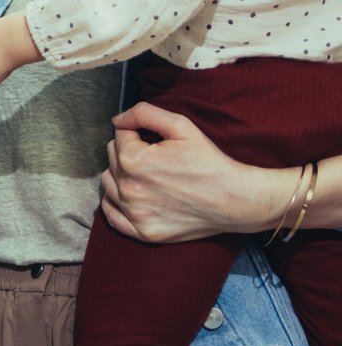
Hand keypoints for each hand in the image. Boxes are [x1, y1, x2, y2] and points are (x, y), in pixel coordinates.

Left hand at [100, 101, 293, 242]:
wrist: (236, 199)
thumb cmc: (210, 161)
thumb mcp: (181, 126)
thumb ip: (144, 113)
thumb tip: (117, 120)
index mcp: (133, 160)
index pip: (118, 136)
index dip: (138, 134)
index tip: (155, 141)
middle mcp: (128, 189)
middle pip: (112, 159)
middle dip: (129, 152)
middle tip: (156, 158)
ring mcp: (134, 213)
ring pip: (109, 184)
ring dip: (121, 176)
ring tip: (148, 176)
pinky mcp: (143, 232)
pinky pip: (111, 216)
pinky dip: (116, 204)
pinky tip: (131, 196)